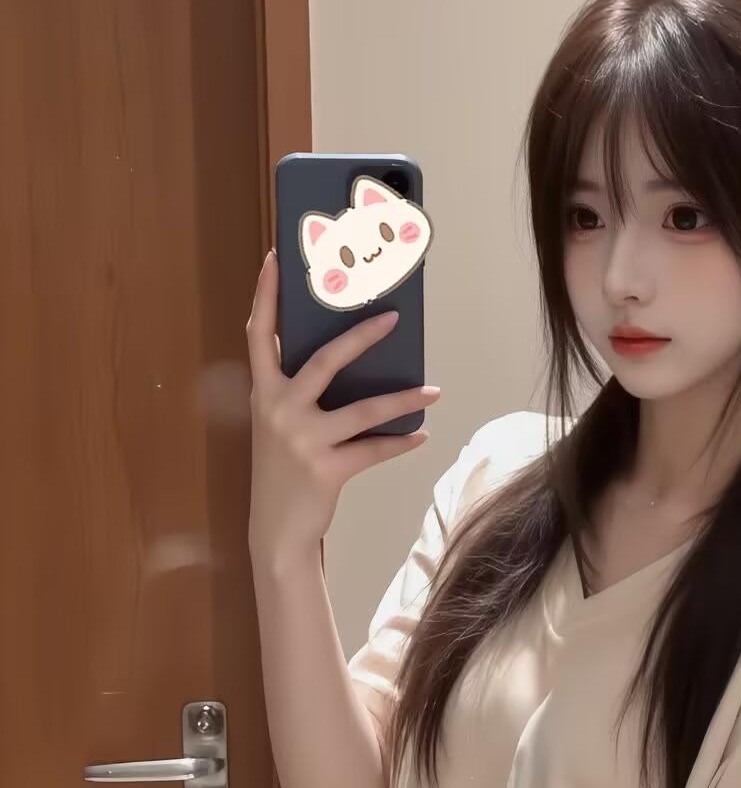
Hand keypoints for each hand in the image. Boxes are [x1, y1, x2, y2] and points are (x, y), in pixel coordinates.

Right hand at [245, 249, 441, 565]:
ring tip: (433, 390)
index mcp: (264, 392)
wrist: (276, 530)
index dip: (266, 294)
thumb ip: (298, 390)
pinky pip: (374, 450)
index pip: (260, 334)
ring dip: (404, 400)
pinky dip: (401, 443)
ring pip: (363, 410)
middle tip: (394, 317)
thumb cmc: (285, 468)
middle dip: (362, 336)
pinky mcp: (326, 470)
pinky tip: (422, 434)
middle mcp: (279, 410)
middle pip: (325, 360)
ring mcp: (302, 441)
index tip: (277, 257)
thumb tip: (350, 355)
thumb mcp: (280, 424)